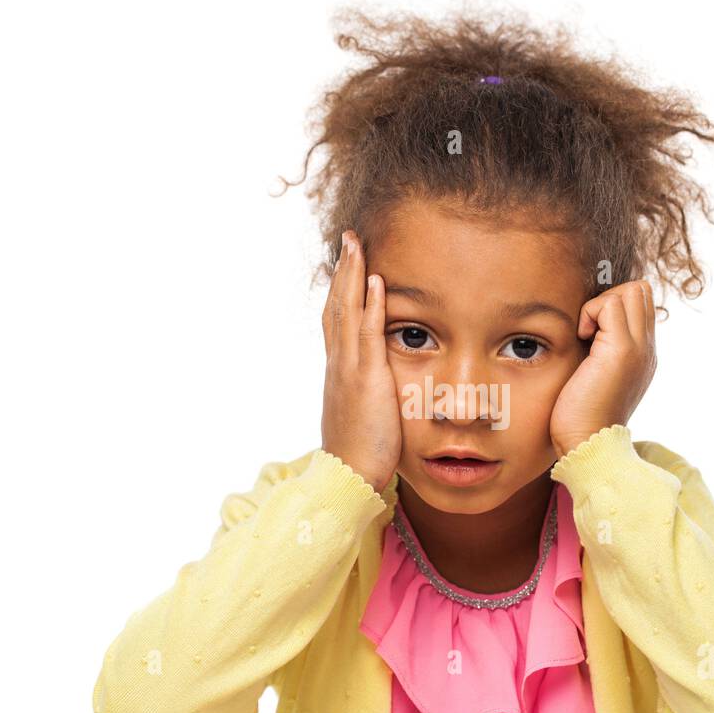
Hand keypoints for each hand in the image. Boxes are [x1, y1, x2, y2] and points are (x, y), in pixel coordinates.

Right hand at [320, 229, 401, 492]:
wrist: (348, 474)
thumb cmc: (360, 450)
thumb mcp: (362, 411)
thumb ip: (367, 391)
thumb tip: (377, 383)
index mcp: (339, 369)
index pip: (337, 319)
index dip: (341, 289)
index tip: (346, 263)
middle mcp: (339, 362)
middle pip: (337, 305)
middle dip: (343, 270)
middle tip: (348, 238)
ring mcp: (350, 368)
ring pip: (348, 311)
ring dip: (353, 275)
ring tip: (357, 244)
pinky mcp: (366, 379)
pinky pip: (368, 335)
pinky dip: (370, 306)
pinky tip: (375, 281)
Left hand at [550, 280, 656, 457]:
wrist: (588, 444)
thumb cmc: (580, 416)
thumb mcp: (595, 376)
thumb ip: (599, 352)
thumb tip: (585, 329)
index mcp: (643, 355)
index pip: (641, 303)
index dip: (614, 304)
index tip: (592, 330)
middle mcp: (647, 349)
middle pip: (640, 290)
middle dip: (609, 298)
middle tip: (589, 328)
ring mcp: (638, 348)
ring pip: (631, 290)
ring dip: (600, 304)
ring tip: (586, 335)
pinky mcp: (621, 351)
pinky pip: (610, 303)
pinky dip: (590, 312)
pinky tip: (582, 339)